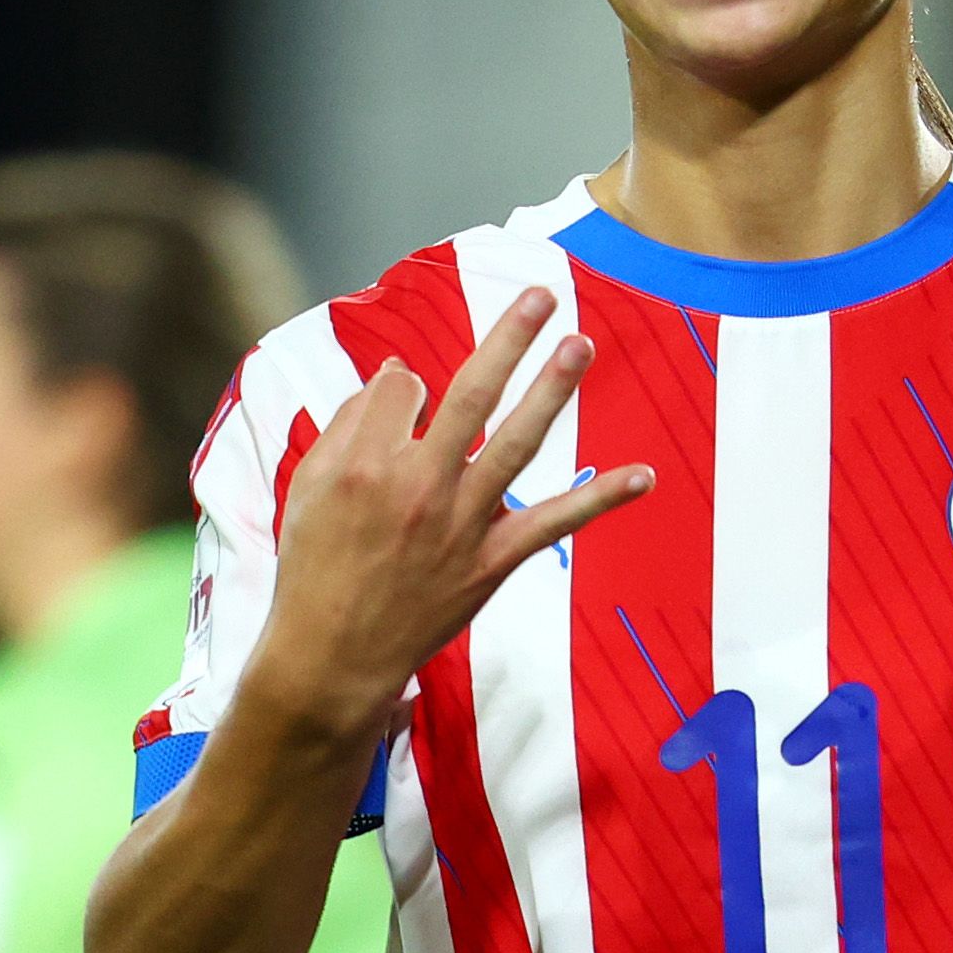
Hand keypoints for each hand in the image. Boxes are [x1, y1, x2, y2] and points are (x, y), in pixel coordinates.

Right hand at [253, 287, 650, 734]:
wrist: (330, 659)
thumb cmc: (315, 568)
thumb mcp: (308, 487)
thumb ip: (350, 423)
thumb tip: (401, 373)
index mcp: (365, 463)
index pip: (403, 389)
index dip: (407, 387)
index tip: (410, 398)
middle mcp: (418, 486)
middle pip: (469, 395)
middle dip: (508, 339)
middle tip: (541, 294)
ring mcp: (460, 525)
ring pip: (515, 444)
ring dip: (551, 391)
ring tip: (579, 344)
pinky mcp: (491, 563)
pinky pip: (553, 523)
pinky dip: (600, 499)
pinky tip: (644, 475)